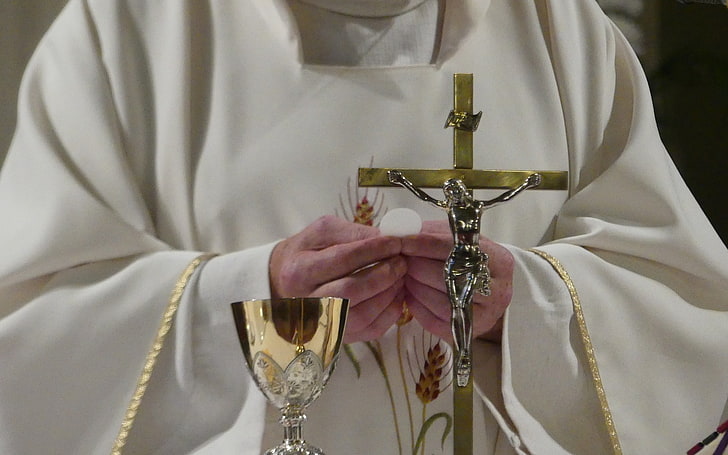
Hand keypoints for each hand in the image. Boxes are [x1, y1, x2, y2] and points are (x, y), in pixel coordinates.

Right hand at [269, 215, 405, 342]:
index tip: (395, 242)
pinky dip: (390, 312)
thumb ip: (352, 233)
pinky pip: (370, 329)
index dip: (374, 250)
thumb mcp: (322, 233)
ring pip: (362, 314)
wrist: (283, 282)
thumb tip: (385, 238)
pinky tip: (396, 294)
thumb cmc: (306, 253)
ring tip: (401, 276)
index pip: (342, 259)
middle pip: (351, 291)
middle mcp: (306, 302)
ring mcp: (321, 324)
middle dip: (384, 274)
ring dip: (389, 294)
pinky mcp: (338, 336)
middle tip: (402, 261)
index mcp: (299, 271)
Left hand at [400, 220, 512, 342]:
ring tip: (404, 276)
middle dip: (417, 266)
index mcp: (499, 260)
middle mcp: (498, 290)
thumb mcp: (458, 239)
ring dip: (415, 287)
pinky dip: (417, 307)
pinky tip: (409, 294)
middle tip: (399, 260)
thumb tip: (401, 231)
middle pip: (448, 277)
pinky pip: (436, 322)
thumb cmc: (469, 259)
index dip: (423, 244)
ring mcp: (486, 315)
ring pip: (442, 302)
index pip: (454, 248)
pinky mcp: (469, 332)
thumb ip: (433, 233)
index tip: (401, 241)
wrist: (489, 290)